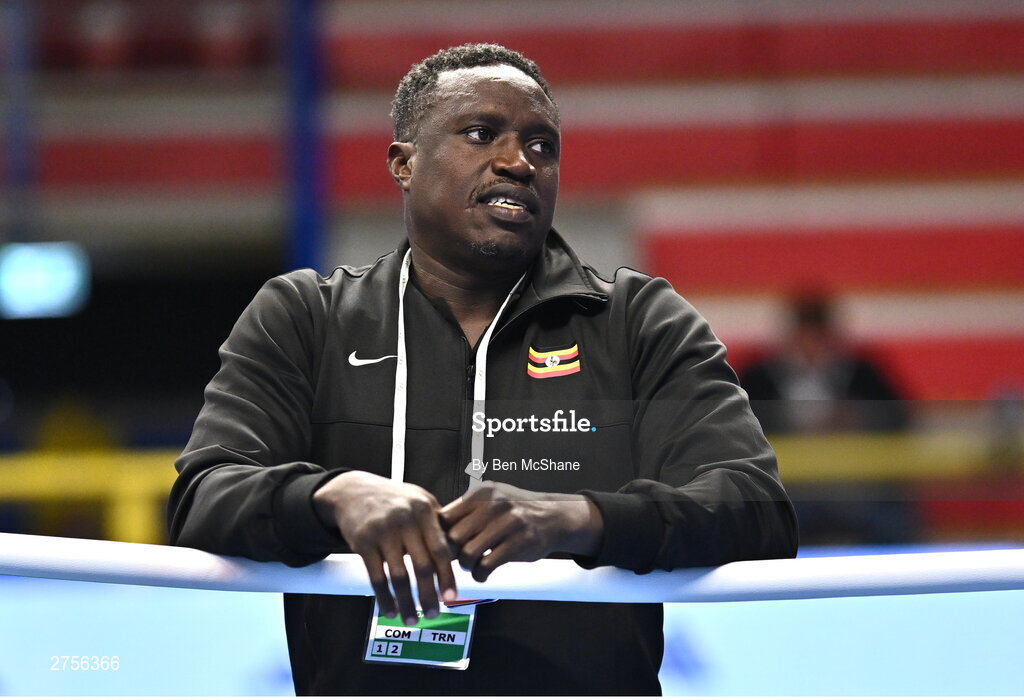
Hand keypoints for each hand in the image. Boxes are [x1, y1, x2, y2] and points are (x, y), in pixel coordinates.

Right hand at [313, 471, 455, 624]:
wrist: (352, 491)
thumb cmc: (393, 499)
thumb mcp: (419, 499)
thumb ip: (439, 522)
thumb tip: (460, 550)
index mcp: (424, 510)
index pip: (441, 549)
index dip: (447, 576)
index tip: (452, 597)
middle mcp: (405, 520)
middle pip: (422, 566)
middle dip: (429, 595)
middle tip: (434, 614)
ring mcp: (382, 531)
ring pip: (399, 576)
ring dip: (406, 603)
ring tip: (412, 619)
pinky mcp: (363, 542)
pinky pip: (376, 577)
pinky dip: (384, 598)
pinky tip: (390, 611)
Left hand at [440, 482, 602, 581]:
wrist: (553, 517)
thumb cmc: (514, 512)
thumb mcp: (491, 500)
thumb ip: (465, 512)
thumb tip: (432, 531)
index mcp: (481, 493)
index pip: (445, 517)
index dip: (440, 536)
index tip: (442, 546)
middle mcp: (493, 504)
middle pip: (453, 537)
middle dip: (451, 554)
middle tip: (457, 560)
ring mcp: (507, 523)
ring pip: (468, 553)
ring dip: (466, 566)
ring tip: (471, 566)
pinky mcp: (519, 542)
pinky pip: (487, 564)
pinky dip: (480, 574)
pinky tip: (483, 573)